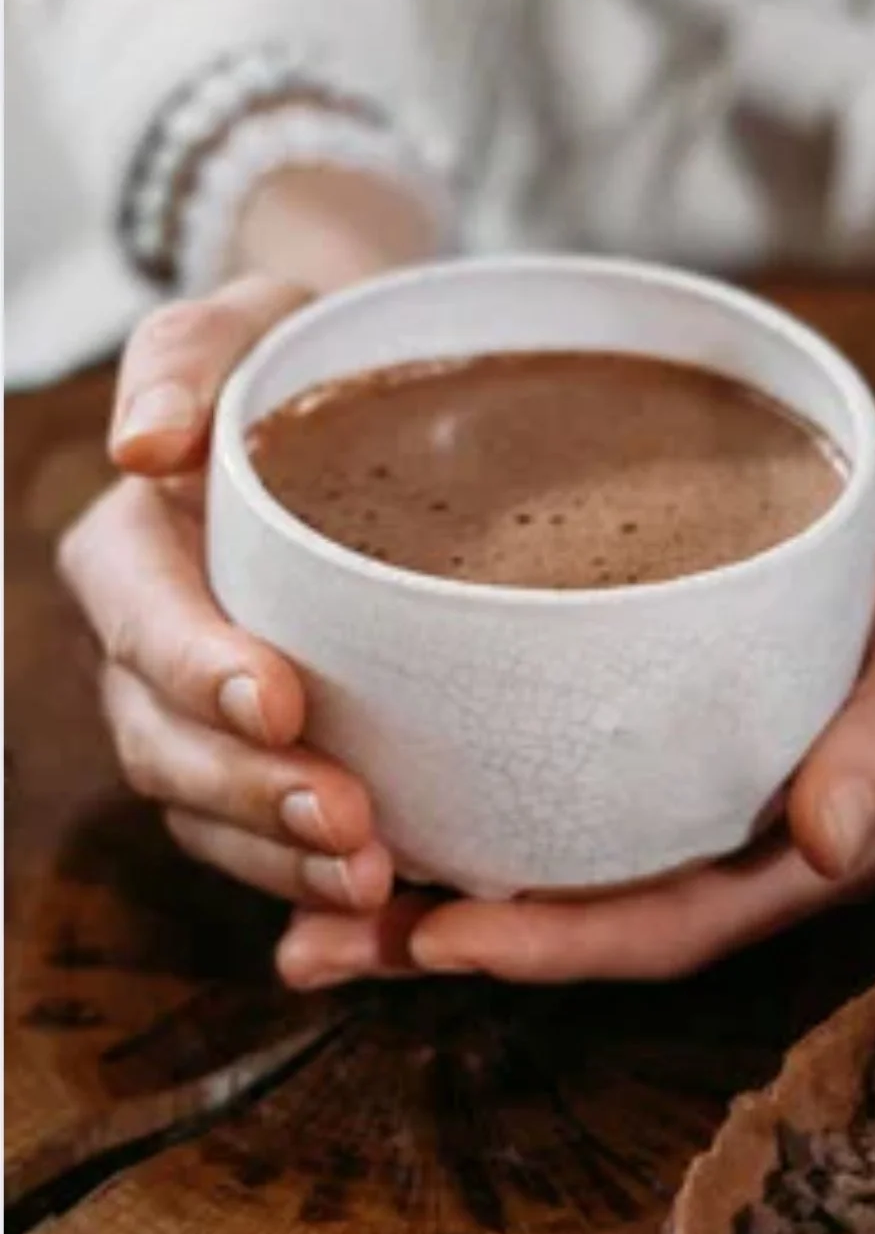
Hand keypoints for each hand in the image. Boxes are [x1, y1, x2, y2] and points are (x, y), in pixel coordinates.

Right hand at [59, 273, 393, 915]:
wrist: (372, 424)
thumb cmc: (310, 366)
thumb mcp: (255, 324)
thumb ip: (190, 358)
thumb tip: (140, 445)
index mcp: (135, 553)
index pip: (142, 618)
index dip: (197, 667)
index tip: (279, 698)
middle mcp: (151, 654)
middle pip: (166, 744)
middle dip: (249, 792)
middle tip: (347, 824)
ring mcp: (199, 725)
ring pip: (207, 816)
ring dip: (281, 858)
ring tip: (372, 882)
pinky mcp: (260, 771)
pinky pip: (263, 848)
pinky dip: (308, 887)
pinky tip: (381, 909)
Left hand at [279, 462, 874, 987]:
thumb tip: (831, 840)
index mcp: (779, 860)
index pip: (655, 927)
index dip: (550, 944)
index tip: (442, 937)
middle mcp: (705, 853)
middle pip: (559, 919)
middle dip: (435, 943)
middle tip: (309, 945)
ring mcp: (661, 810)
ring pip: (526, 870)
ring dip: (410, 894)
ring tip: (291, 902)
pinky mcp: (626, 753)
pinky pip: (526, 796)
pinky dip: (443, 806)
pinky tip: (353, 788)